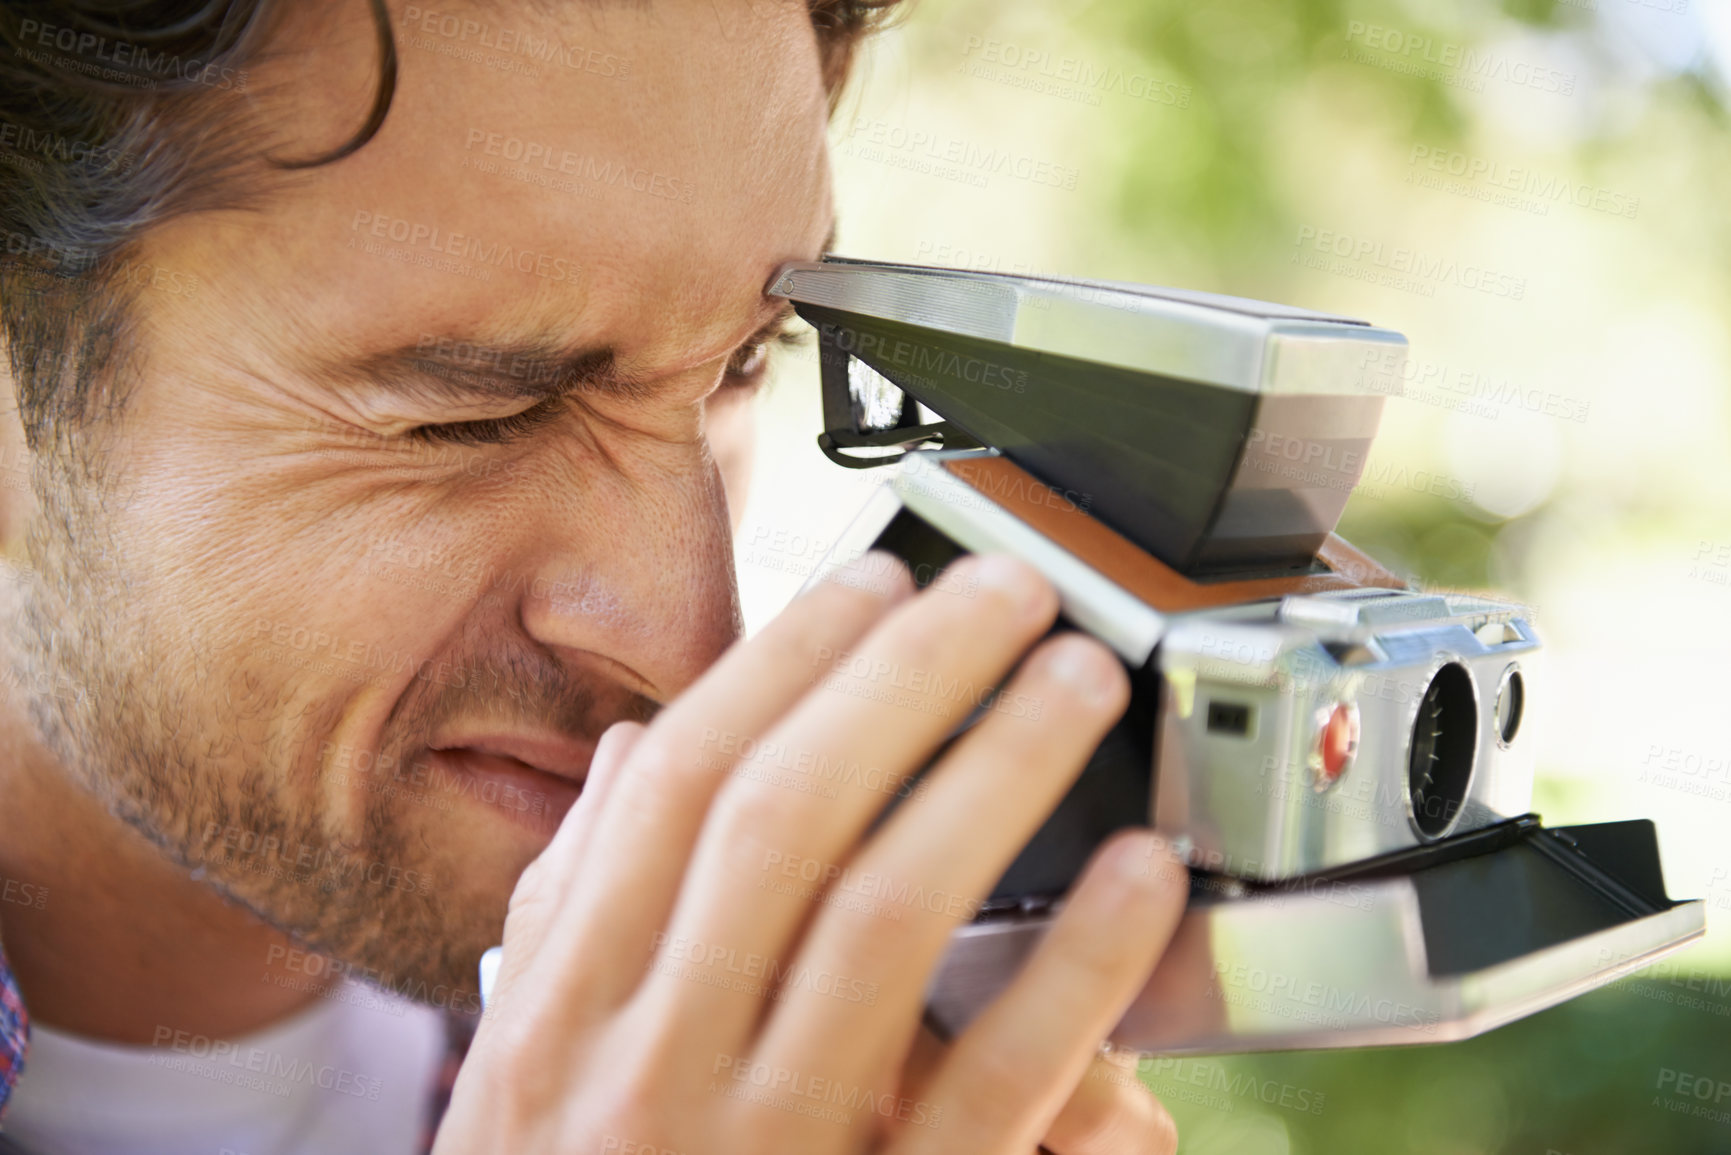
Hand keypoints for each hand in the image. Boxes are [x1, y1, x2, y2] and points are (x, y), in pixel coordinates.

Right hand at [434, 552, 1187, 1154]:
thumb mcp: (523, 1085)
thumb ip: (573, 915)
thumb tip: (637, 757)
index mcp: (560, 1018)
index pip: (675, 789)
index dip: (783, 668)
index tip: (872, 581)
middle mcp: (648, 1069)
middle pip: (785, 817)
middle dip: (904, 677)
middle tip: (1006, 590)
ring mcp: (764, 1150)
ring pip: (885, 916)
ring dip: (991, 776)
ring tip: (1074, 680)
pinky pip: (994, 1086)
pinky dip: (1072, 968)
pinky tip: (1139, 881)